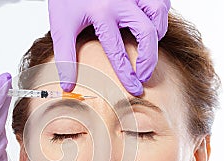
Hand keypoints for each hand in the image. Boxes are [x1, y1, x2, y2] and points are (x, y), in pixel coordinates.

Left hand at [49, 0, 170, 94]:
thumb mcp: (62, 27)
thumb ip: (65, 57)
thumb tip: (68, 86)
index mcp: (101, 13)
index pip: (117, 51)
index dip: (127, 74)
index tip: (134, 88)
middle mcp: (120, 0)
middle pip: (146, 33)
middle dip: (149, 59)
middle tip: (145, 75)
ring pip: (158, 12)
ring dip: (157, 33)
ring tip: (149, 48)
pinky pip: (161, 0)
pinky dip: (160, 14)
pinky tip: (151, 25)